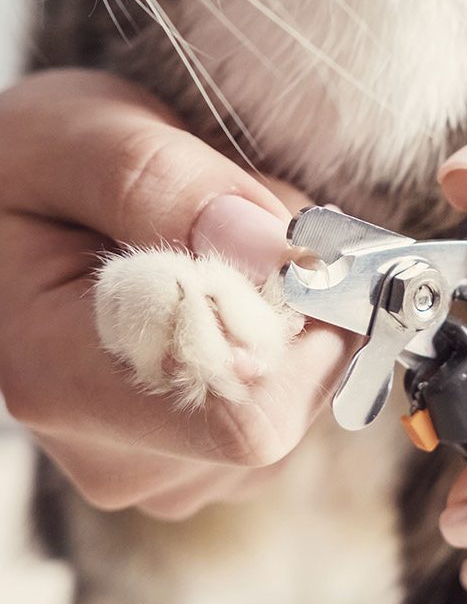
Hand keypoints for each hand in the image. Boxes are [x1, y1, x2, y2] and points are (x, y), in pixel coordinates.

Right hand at [0, 70, 347, 519]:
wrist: (17, 205)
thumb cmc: (37, 166)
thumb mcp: (82, 137)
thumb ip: (169, 186)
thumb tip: (277, 254)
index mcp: (63, 381)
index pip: (244, 415)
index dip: (300, 326)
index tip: (294, 242)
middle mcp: (115, 451)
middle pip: (288, 400)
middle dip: (298, 297)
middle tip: (242, 223)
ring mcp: (164, 466)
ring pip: (301, 395)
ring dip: (295, 307)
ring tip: (221, 250)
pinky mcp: (202, 455)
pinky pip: (295, 397)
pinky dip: (291, 330)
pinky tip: (231, 288)